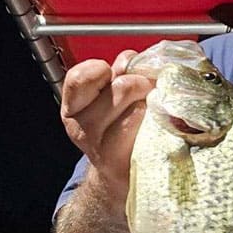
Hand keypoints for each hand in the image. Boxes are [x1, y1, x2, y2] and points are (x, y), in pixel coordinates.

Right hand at [60, 50, 153, 202]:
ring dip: (153, 103)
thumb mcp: (110, 96)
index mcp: (73, 105)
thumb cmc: (119, 128)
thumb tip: (133, 58)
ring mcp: (100, 146)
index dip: (105, 69)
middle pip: (122, 87)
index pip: (81, 76)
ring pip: (138, 107)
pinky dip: (158, 122)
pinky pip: (147, 130)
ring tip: (154, 109)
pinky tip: (158, 126)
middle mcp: (81, 126)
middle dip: (143, 83)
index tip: (119, 74)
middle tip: (149, 91)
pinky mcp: (123, 161)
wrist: (121, 173)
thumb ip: (118, 73)